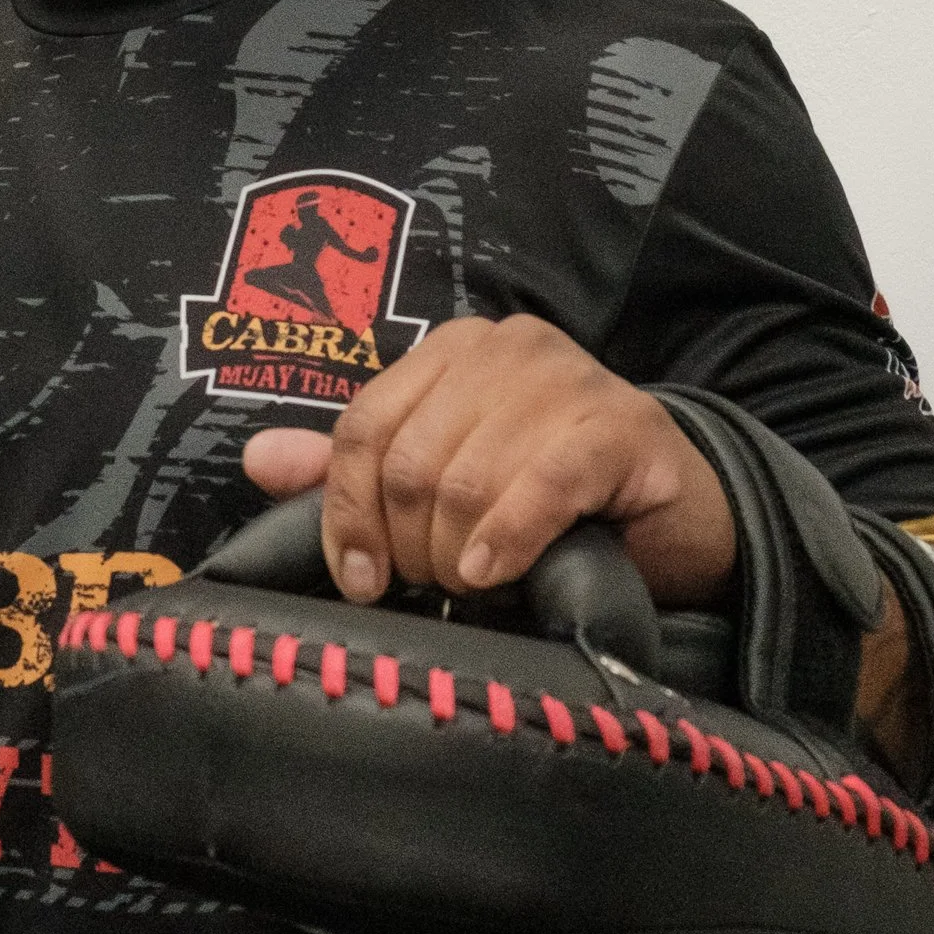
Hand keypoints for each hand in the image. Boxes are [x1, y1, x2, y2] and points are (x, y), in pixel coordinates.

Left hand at [239, 313, 737, 608]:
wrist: (674, 519)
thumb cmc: (550, 504)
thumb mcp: (444, 482)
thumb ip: (354, 470)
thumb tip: (258, 459)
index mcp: (453, 351)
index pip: (364, 426)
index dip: (348, 511)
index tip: (361, 579)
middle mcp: (508, 348)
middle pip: (411, 460)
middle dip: (410, 543)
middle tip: (435, 585)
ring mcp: (571, 379)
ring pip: (467, 479)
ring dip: (458, 555)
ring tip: (474, 585)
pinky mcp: (624, 427)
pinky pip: (542, 485)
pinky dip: (509, 540)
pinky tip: (499, 575)